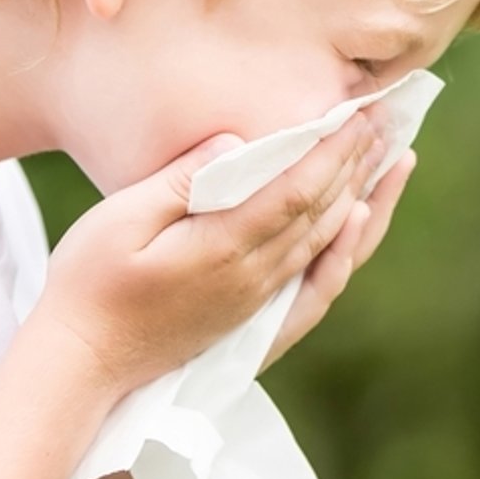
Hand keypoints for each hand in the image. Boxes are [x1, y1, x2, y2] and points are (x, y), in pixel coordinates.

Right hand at [33, 116, 388, 392]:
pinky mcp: (256, 322)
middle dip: (358, 165)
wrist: (84, 364)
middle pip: (324, 214)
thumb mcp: (119, 220)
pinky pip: (318, 285)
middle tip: (389, 121)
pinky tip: (357, 225)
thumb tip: (235, 140)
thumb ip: (180, 181)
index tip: (360, 115)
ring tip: (394, 162)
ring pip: (329, 245)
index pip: (296, 192)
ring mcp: (260, 304)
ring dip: (366, 200)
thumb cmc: (88, 284)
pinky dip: (345, 251)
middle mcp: (255, 279)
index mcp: (224, 249)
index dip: (332, 152)